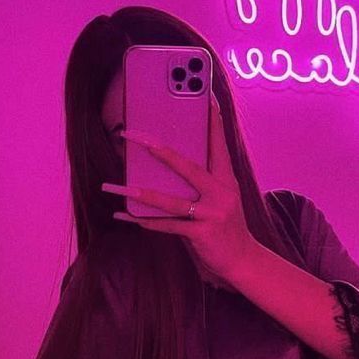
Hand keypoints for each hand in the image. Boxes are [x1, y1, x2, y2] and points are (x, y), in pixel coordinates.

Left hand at [101, 93, 252, 281]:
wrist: (244, 260)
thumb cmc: (226, 227)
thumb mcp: (219, 199)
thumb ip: (199, 183)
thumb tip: (164, 167)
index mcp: (226, 179)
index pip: (219, 143)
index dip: (213, 120)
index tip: (207, 97)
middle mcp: (221, 191)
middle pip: (186, 165)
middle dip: (157, 149)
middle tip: (133, 135)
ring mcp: (213, 213)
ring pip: (170, 199)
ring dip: (138, 192)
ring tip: (114, 185)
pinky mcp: (202, 233)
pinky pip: (167, 225)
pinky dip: (145, 221)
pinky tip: (125, 214)